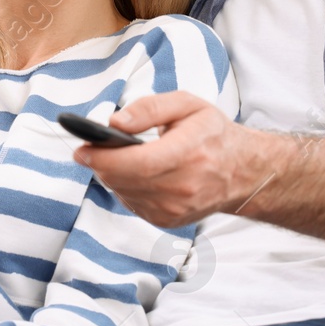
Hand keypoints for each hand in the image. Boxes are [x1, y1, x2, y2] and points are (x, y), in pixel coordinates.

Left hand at [73, 92, 260, 227]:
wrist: (242, 172)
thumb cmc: (212, 134)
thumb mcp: (187, 105)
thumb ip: (149, 109)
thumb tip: (114, 122)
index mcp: (189, 153)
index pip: (137, 163)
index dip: (104, 157)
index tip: (82, 149)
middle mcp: (183, 187)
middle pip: (124, 180)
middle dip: (100, 164)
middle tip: (87, 150)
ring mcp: (176, 209)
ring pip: (124, 193)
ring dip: (111, 176)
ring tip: (112, 158)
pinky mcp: (168, 220)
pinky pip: (132, 204)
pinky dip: (125, 188)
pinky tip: (132, 174)